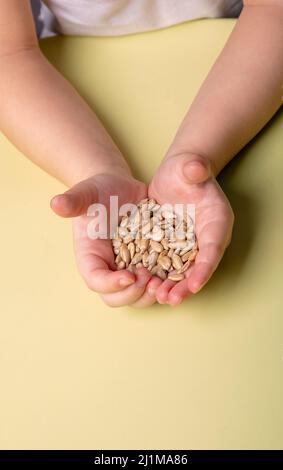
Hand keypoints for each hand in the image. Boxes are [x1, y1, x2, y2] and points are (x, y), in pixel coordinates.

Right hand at [51, 171, 162, 306]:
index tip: (129, 276)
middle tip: (149, 279)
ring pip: (136, 297)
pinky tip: (176, 276)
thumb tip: (55, 204)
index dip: (111, 284)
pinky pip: (153, 284)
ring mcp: (127, 270)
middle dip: (132, 294)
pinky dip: (164, 285)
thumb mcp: (87, 193)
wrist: (119, 189)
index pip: (95, 280)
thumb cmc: (99, 191)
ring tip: (163, 281)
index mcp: (90, 256)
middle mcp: (107, 269)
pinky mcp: (146, 266)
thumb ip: (73, 200)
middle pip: (115, 298)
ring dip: (149, 295)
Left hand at [148, 152, 233, 305]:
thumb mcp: (190, 167)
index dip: (205, 267)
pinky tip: (148, 286)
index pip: (213, 247)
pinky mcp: (174, 246)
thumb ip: (195, 169)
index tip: (195, 284)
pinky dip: (161, 276)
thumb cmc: (187, 170)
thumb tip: (196, 168)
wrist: (178, 175)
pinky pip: (169, 265)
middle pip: (199, 266)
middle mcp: (206, 237)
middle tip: (172, 299)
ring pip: (183, 270)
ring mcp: (190, 244)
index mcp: (217, 220)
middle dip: (186, 285)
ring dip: (173, 286)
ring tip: (159, 298)